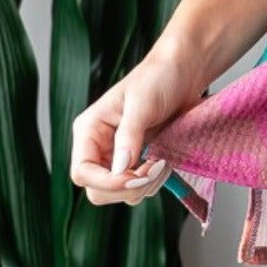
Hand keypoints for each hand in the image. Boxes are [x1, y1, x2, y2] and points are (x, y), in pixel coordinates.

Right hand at [69, 50, 204, 206]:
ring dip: (144, 186)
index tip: (136, 177)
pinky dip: (151, 184)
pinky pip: (136, 188)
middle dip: (127, 187)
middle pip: (98, 191)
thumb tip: (120, 169)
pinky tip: (164, 164)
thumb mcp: (142, 103)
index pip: (82, 173)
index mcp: (89, 130)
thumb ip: (129, 135)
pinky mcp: (136, 161)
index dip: (106, 182)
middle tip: (154, 168)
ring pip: (119, 194)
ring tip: (163, 163)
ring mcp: (117, 156)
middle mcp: (98, 147)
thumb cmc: (159, 77)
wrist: (184, 71)